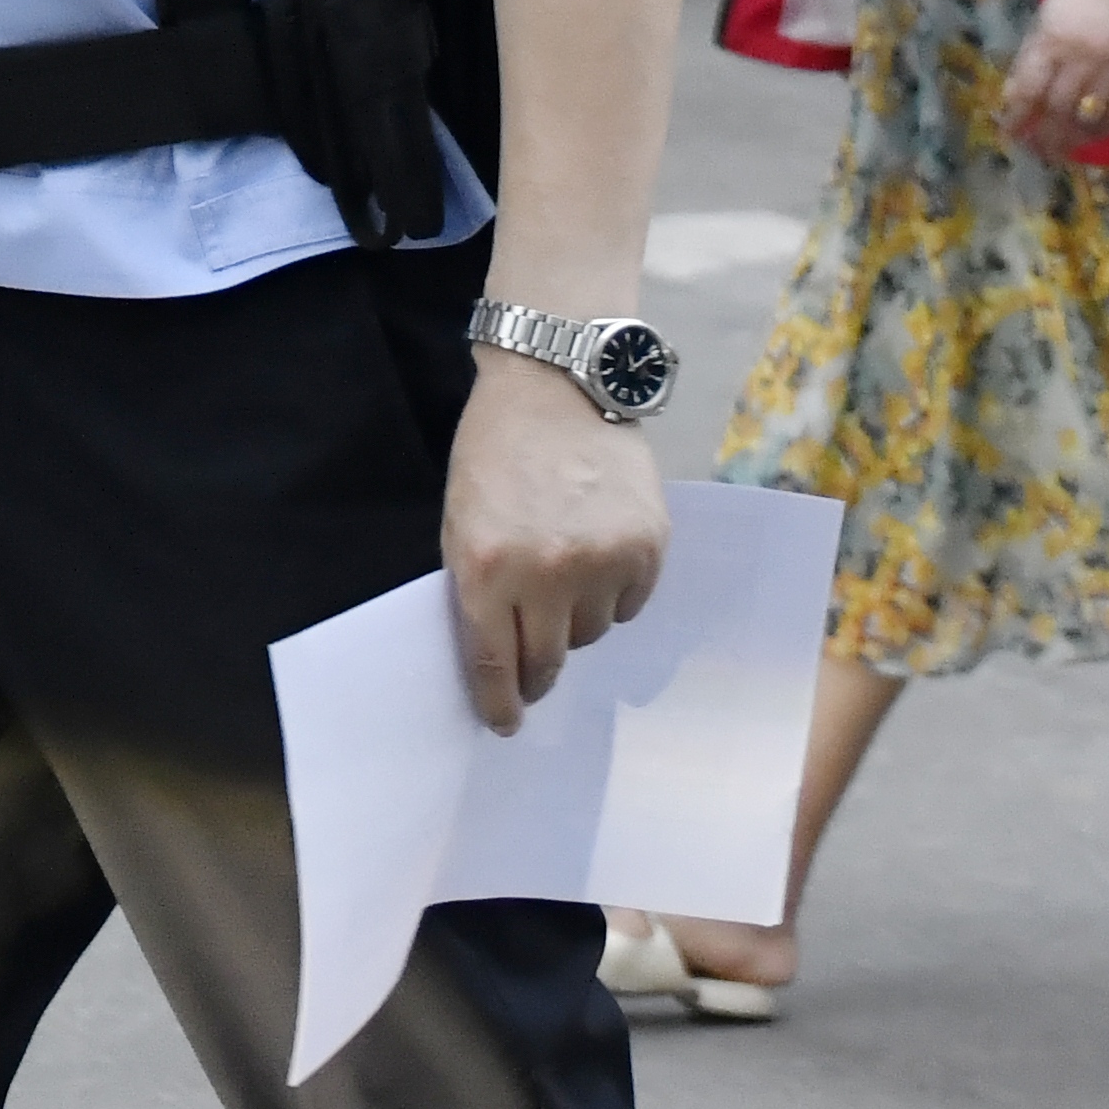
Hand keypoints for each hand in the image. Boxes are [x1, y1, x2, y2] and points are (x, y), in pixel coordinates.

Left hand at [444, 352, 666, 730]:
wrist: (557, 386)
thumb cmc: (496, 454)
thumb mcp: (462, 523)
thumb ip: (478, 590)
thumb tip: (498, 657)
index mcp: (486, 568)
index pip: (494, 664)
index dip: (499, 703)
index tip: (505, 722)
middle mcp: (546, 572)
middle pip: (548, 661)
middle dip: (537, 673)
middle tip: (534, 671)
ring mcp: (602, 560)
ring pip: (592, 633)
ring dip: (575, 619)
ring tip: (566, 574)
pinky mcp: (646, 545)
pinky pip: (630, 604)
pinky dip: (613, 593)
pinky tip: (599, 556)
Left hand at [996, 0, 1108, 156]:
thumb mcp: (1044, 19)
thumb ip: (1028, 59)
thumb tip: (1012, 99)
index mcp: (1052, 39)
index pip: (1029, 89)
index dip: (1016, 118)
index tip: (1009, 135)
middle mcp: (1082, 56)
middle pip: (1059, 109)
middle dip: (1044, 137)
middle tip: (1036, 152)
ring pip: (1089, 117)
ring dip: (1072, 140)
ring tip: (1061, 152)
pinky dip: (1103, 130)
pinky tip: (1091, 138)